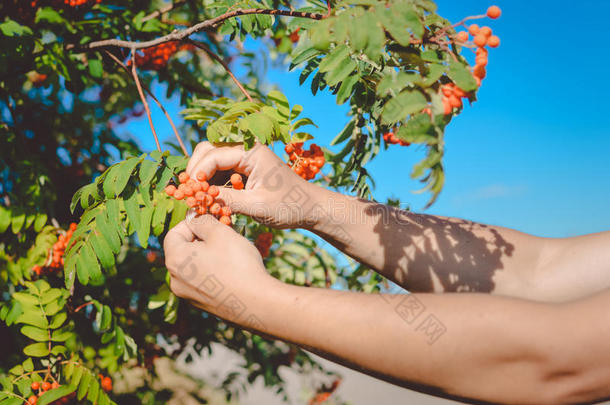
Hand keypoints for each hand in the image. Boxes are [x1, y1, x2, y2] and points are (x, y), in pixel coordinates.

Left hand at [163, 215, 275, 321]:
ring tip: (229, 252)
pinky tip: (231, 270)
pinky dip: (212, 271)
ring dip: (207, 255)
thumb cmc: (237, 264)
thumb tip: (195, 219)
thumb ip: (203, 221)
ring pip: (193, 266)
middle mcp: (175, 280)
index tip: (209, 220)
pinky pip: (202, 281)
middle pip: (183, 250)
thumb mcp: (221, 233)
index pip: (173, 233)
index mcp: (175, 260)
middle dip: (201, 239)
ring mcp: (187, 295)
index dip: (191, 222)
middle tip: (223, 234)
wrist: (256, 303)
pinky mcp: (201, 304)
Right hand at [186, 142, 318, 227]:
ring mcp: (245, 158)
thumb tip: (198, 202)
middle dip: (196, 170)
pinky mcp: (244, 169)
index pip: (214, 155)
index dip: (198, 173)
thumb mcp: (257, 206)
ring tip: (197, 198)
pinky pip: (220, 171)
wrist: (309, 208)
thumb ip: (228, 201)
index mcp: (252, 151)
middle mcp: (246, 149)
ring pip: (211, 160)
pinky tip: (209, 199)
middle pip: (208, 150)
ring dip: (202, 177)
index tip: (189, 192)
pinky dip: (211, 183)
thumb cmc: (289, 206)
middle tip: (189, 193)